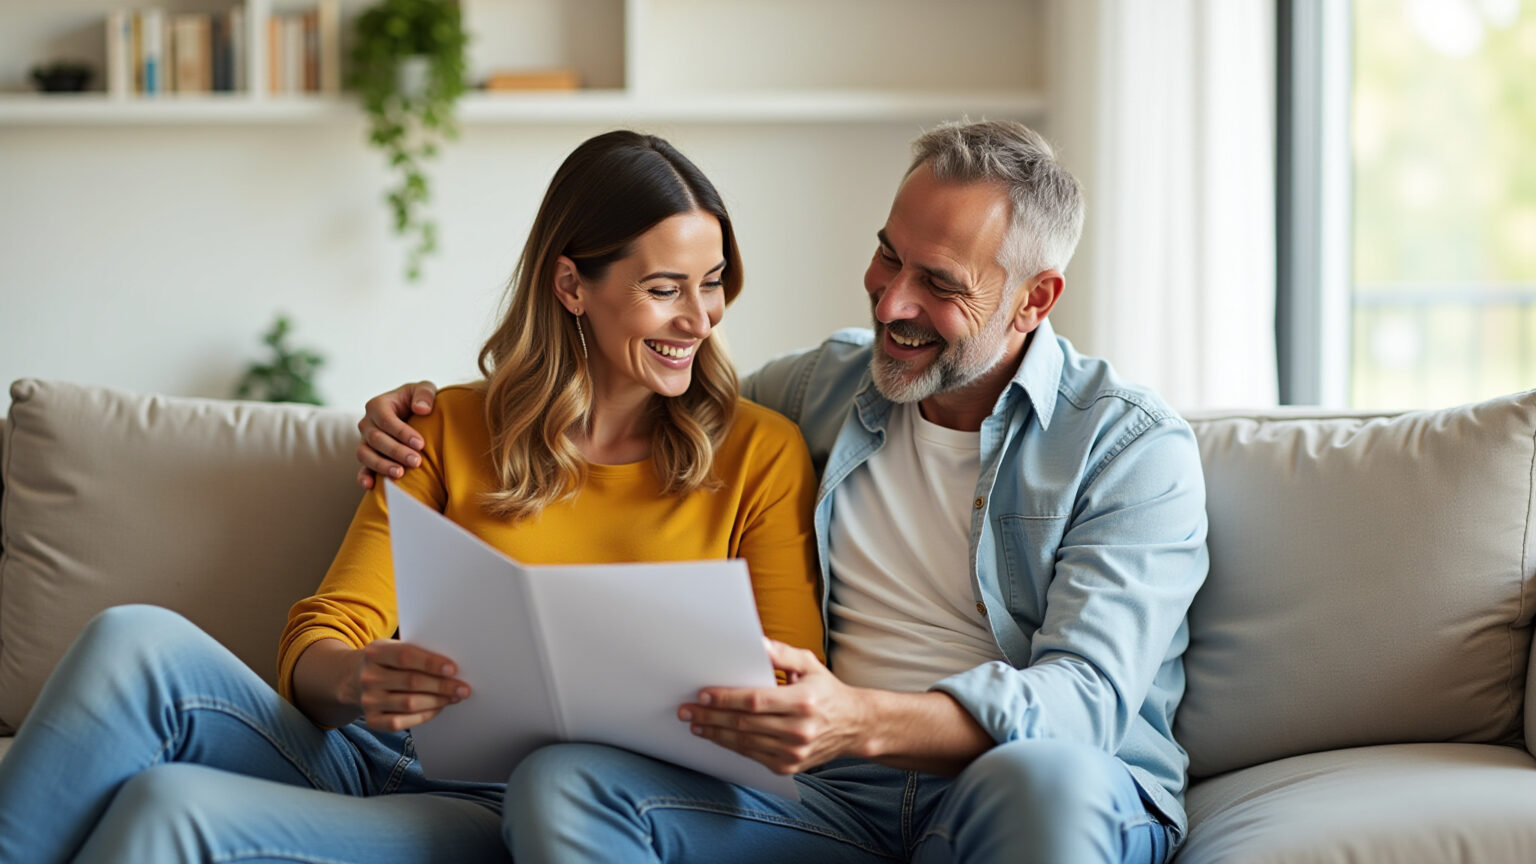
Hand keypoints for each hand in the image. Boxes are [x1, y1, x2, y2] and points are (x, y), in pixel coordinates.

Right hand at [350, 639, 469, 731]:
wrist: (355, 679)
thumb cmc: (387, 662)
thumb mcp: (394, 648)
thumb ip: (417, 652)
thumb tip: (452, 667)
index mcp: (375, 652)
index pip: (405, 656)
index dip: (431, 663)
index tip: (453, 669)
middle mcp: (368, 676)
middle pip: (411, 682)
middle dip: (442, 686)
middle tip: (463, 688)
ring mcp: (368, 700)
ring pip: (409, 703)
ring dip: (437, 701)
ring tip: (454, 697)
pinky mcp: (371, 720)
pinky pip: (401, 722)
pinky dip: (423, 716)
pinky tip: (437, 708)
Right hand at [356, 381, 437, 488]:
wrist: (412, 415)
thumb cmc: (418, 401)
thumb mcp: (424, 389)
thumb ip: (424, 394)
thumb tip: (421, 409)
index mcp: (378, 405)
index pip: (386, 420)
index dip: (402, 432)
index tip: (421, 444)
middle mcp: (367, 423)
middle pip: (376, 439)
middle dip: (396, 451)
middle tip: (416, 461)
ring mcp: (364, 441)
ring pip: (365, 455)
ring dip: (381, 465)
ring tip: (399, 473)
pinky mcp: (367, 457)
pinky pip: (361, 468)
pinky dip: (364, 477)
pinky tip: (371, 486)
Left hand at [678, 639, 868, 774]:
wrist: (853, 726)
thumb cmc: (826, 690)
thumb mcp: (810, 664)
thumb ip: (782, 653)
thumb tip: (755, 642)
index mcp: (804, 701)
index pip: (756, 700)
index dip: (726, 698)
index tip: (703, 693)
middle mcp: (800, 730)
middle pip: (745, 723)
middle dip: (711, 716)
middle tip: (687, 710)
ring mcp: (795, 752)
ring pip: (745, 742)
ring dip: (716, 733)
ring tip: (695, 723)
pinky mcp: (790, 766)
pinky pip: (753, 756)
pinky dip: (732, 745)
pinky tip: (717, 735)